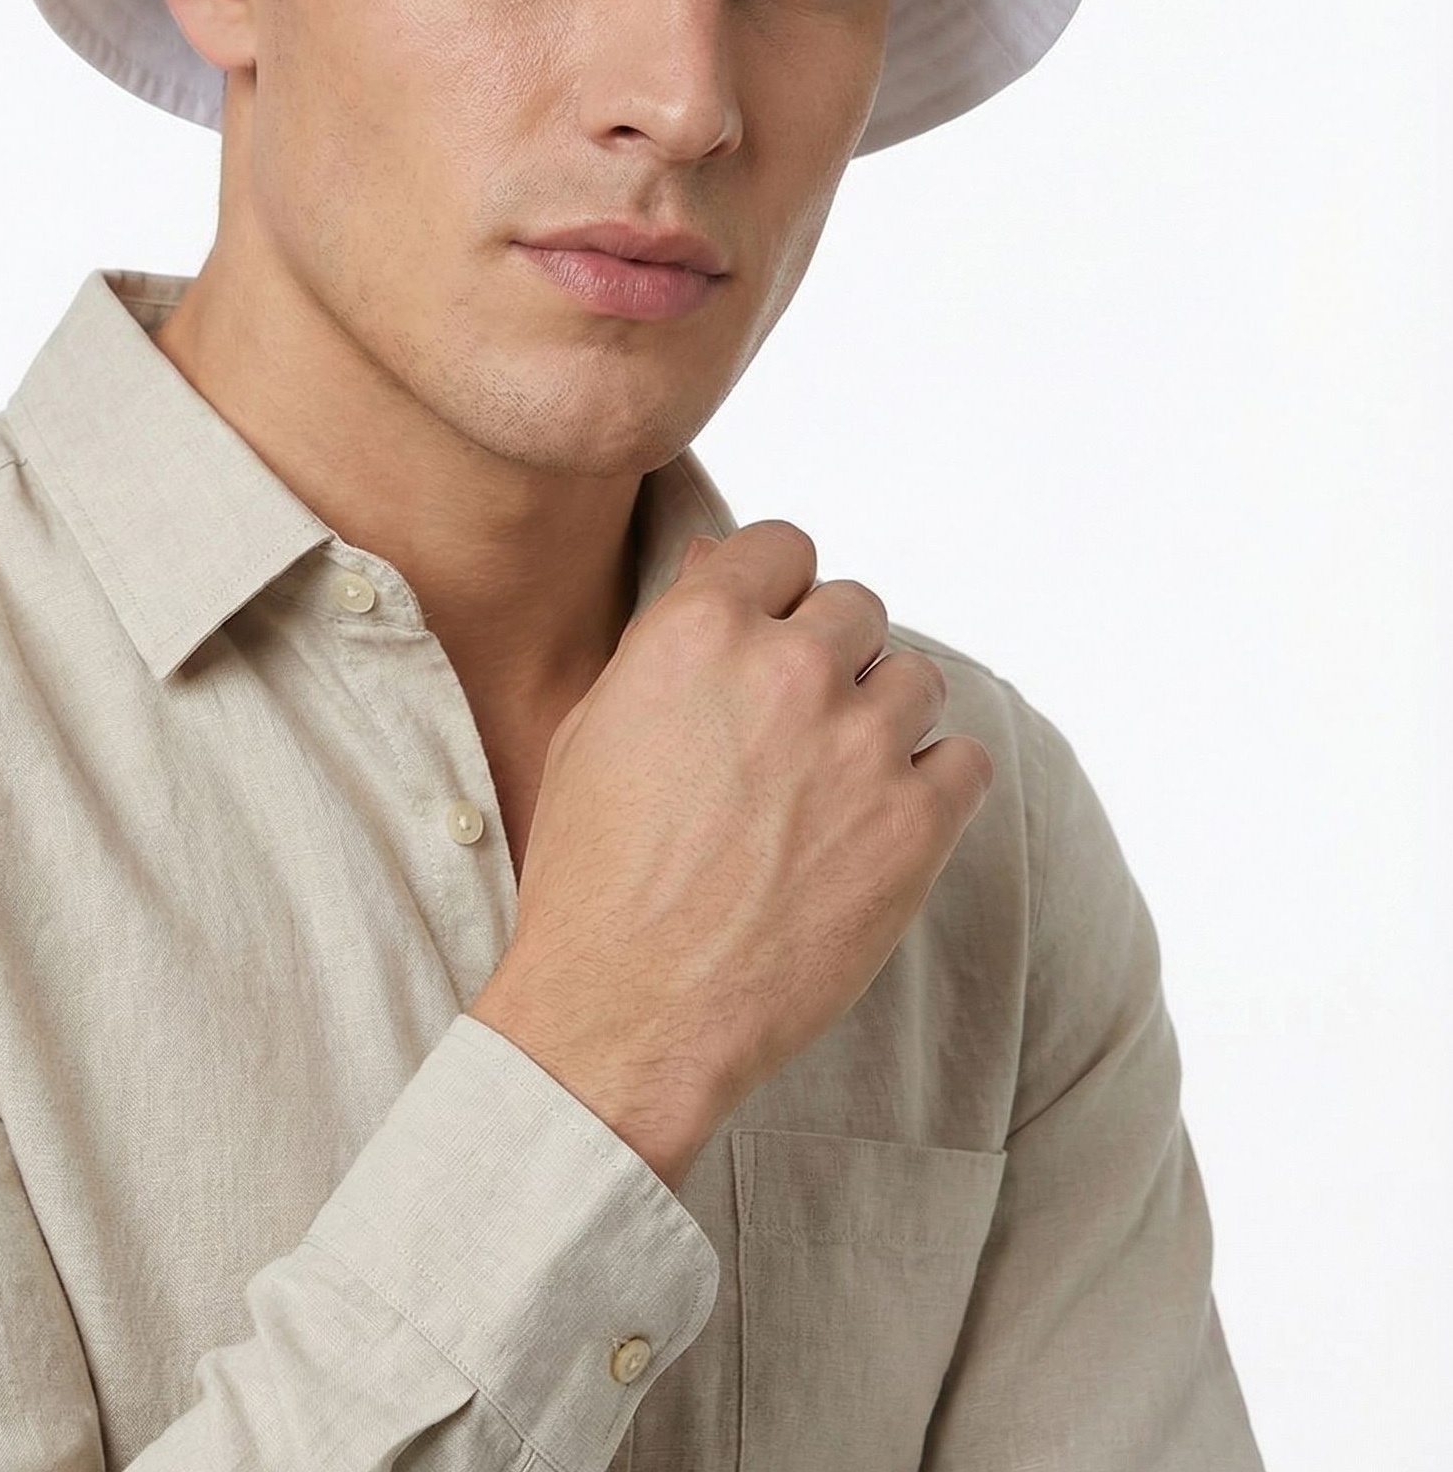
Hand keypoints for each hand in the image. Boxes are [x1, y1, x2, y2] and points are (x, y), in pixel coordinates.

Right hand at [468, 521, 994, 1188]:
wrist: (625, 1013)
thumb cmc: (594, 873)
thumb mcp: (599, 725)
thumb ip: (669, 636)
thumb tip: (718, 564)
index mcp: (698, 630)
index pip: (784, 546)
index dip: (779, 590)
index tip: (774, 634)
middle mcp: (786, 668)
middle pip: (856, 606)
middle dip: (831, 655)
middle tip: (798, 727)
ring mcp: (859, 744)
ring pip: (916, 677)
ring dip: (884, 717)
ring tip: (837, 782)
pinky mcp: (915, 825)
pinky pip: (966, 761)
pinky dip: (936, 785)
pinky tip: (884, 821)